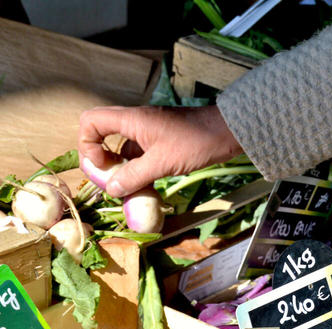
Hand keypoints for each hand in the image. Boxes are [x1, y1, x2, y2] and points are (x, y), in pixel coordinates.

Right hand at [78, 105, 243, 196]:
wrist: (227, 133)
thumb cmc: (195, 142)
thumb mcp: (162, 163)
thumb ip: (134, 176)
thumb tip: (111, 190)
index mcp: (131, 120)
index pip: (90, 121)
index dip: (88, 144)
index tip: (103, 165)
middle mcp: (136, 122)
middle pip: (102, 133)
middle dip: (100, 158)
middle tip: (109, 178)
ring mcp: (149, 131)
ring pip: (123, 147)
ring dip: (121, 167)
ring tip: (128, 188)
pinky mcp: (161, 141)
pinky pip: (140, 154)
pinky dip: (138, 169)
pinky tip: (145, 186)